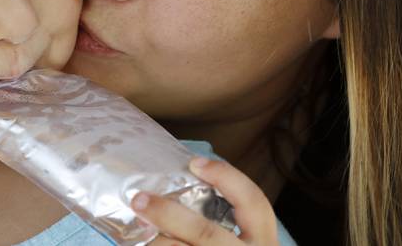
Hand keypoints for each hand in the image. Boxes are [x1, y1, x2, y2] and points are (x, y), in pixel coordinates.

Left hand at [131, 157, 278, 245]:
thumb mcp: (245, 242)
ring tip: (138, 235)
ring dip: (155, 243)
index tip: (194, 163)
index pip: (254, 201)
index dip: (226, 177)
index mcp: (263, 240)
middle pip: (204, 232)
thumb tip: (184, 184)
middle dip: (167, 214)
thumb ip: (224, 221)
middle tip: (138, 199)